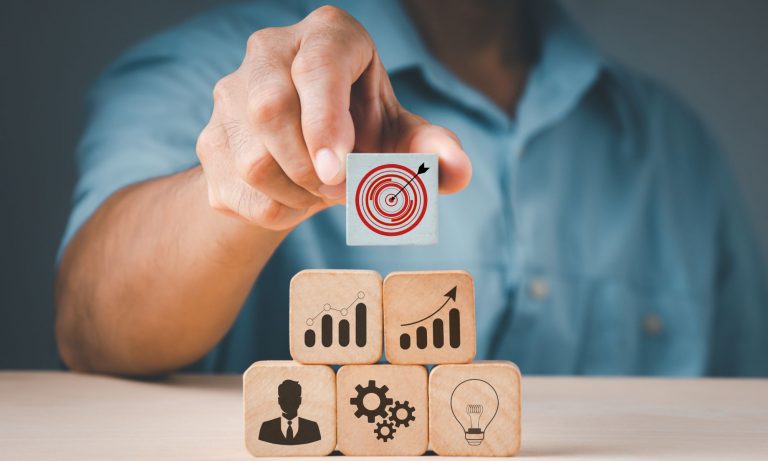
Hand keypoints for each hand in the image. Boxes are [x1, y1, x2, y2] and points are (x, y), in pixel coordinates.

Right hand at [196, 5, 471, 229]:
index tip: (339, 171)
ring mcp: (228, 95)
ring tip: (324, 193)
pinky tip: (297, 200)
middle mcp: (268, 51)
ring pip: (252, 160)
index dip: (326, 121)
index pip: (317, 66)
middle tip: (344, 191)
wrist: (303, 155)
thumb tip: (457, 169)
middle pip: (269, 110)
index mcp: (326, 36)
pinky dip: (277, 212)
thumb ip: (430, 150)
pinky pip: (238, 192)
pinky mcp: (209, 140)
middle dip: (313, 169)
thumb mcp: (399, 136)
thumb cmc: (360, 132)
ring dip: (299, 195)